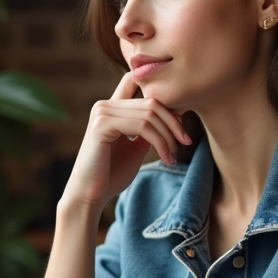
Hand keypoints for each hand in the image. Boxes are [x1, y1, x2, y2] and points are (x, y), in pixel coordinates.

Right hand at [61, 72, 191, 210]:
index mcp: (111, 107)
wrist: (91, 195)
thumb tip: (175, 115)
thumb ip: (149, 129)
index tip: (179, 123)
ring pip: (149, 114)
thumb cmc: (112, 173)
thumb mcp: (136, 147)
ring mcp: (102, 113)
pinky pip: (142, 126)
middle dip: (173, 122)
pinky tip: (166, 158)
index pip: (138, 82)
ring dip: (168, 136)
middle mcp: (105, 105)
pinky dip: (160, 142)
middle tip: (186, 142)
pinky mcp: (102, 125)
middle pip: (151, 100)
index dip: (164, 96)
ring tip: (173, 155)